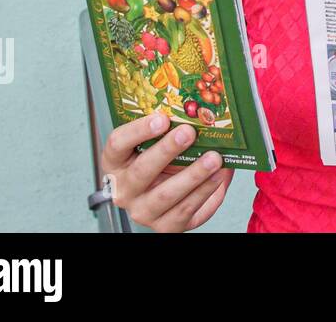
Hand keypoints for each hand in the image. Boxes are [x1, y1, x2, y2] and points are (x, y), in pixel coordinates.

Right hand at [99, 110, 233, 231]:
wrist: (173, 194)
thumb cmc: (165, 161)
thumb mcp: (160, 143)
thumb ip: (171, 129)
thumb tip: (197, 110)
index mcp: (116, 163)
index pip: (118, 144)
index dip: (138, 131)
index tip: (162, 118)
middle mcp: (124, 190)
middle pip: (141, 171)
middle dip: (167, 150)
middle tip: (189, 132)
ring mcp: (143, 211)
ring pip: (165, 195)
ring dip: (193, 175)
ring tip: (214, 158)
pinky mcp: (165, 226)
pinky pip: (185, 211)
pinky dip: (204, 192)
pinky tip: (218, 177)